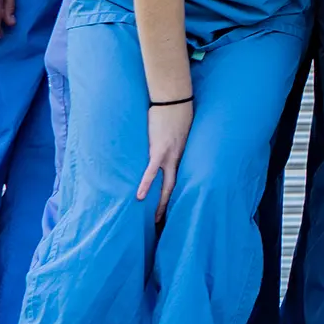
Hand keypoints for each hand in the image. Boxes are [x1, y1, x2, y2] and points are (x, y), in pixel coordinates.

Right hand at [138, 99, 194, 221]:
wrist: (175, 100)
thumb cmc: (179, 112)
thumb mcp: (184, 130)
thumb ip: (178, 141)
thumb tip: (173, 145)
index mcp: (183, 155)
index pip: (182, 180)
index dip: (180, 195)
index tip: (178, 208)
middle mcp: (178, 159)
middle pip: (175, 188)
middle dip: (171, 206)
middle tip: (167, 223)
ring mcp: (168, 156)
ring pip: (165, 185)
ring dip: (160, 203)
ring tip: (155, 220)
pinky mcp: (158, 150)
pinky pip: (151, 171)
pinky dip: (146, 184)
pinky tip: (140, 197)